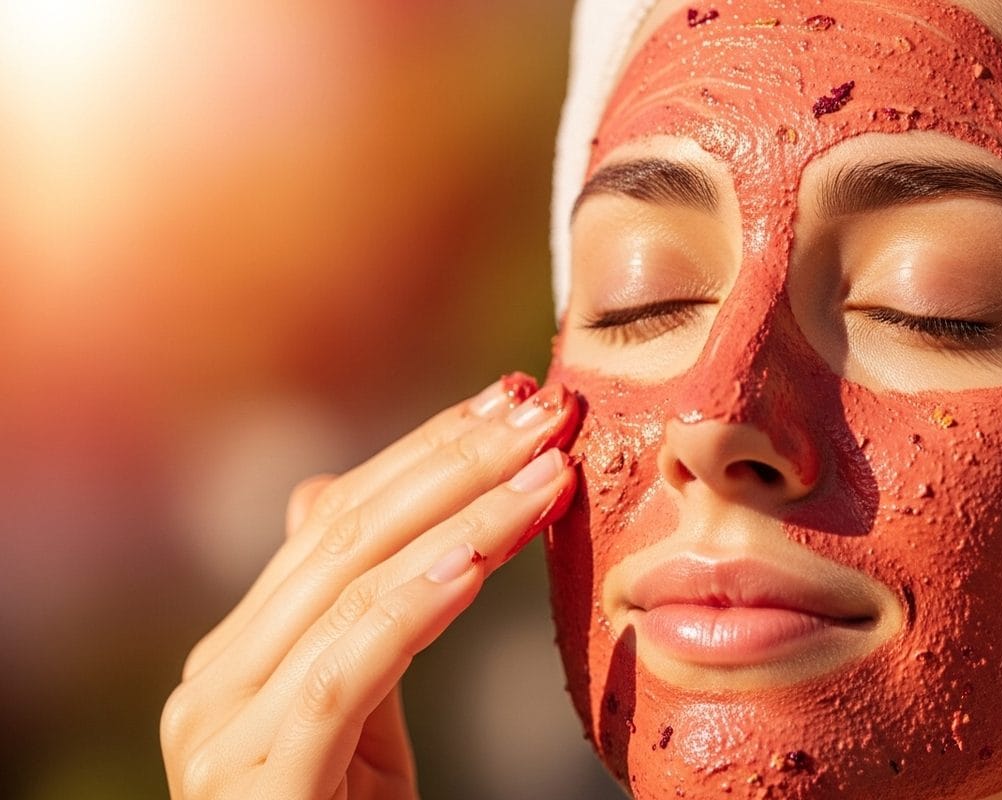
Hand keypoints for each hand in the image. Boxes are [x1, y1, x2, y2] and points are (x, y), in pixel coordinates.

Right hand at [161, 375, 579, 798]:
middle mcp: (217, 678)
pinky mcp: (259, 781)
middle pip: (347, 535)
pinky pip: (348, 670)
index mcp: (241, 650)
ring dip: (464, 514)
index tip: (512, 402)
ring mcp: (224, 730)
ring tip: (548, 467)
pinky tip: (483, 554)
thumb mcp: (354, 708)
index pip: (341, 520)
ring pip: (353, 584)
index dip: (428, 451)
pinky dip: (417, 603)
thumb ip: (343, 609)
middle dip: (456, 461)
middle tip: (542, 409)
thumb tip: (322, 495)